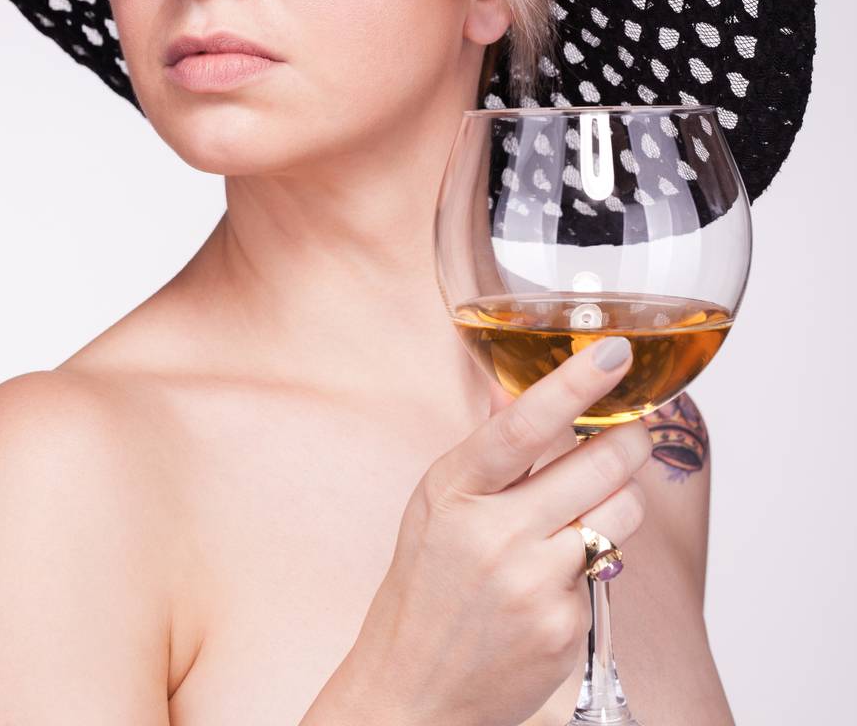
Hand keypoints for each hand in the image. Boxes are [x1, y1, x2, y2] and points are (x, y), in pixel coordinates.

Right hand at [318, 337, 650, 725]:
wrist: (414, 692)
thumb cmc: (426, 586)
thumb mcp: (436, 503)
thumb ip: (486, 447)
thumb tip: (520, 388)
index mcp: (455, 491)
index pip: (524, 426)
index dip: (574, 384)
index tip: (614, 354)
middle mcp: (495, 536)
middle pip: (598, 464)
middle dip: (628, 437)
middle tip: (629, 427)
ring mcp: (534, 586)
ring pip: (620, 513)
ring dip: (619, 497)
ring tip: (589, 505)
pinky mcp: (567, 629)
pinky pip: (607, 569)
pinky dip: (592, 562)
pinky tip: (554, 579)